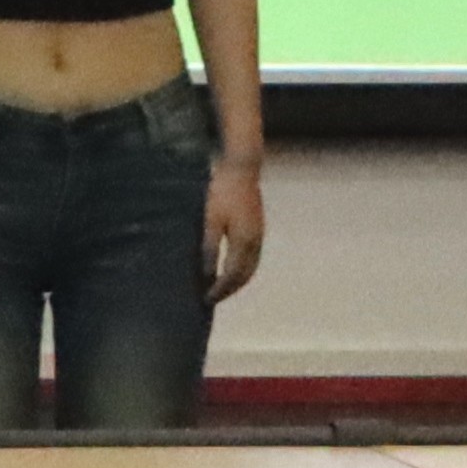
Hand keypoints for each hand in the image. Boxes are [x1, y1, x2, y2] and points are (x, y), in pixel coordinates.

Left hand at [199, 158, 266, 303]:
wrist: (242, 168)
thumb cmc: (222, 192)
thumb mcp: (210, 220)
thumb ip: (210, 247)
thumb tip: (208, 273)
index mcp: (244, 242)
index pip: (233, 275)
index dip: (221, 289)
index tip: (207, 299)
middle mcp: (255, 242)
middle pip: (245, 275)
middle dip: (230, 289)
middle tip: (213, 298)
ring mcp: (259, 235)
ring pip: (251, 268)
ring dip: (238, 281)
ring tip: (222, 288)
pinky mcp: (257, 228)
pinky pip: (252, 257)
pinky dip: (243, 269)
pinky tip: (232, 267)